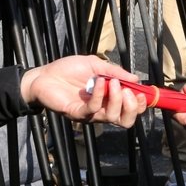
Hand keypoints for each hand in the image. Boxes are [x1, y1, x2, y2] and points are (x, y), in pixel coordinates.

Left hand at [20, 54, 146, 126]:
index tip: (141, 92)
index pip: (130, 110)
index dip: (140, 104)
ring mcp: (90, 113)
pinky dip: (99, 94)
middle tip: (128, 91)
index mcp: (109, 98)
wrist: (44, 75)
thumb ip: (115, 71)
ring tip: (113, 83)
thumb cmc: (68, 69)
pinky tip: (97, 81)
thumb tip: (135, 79)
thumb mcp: (96, 65)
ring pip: (112, 117)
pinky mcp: (77, 113)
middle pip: (125, 120)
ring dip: (117, 99)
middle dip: (132, 107)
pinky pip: (93, 109)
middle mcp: (102, 109)